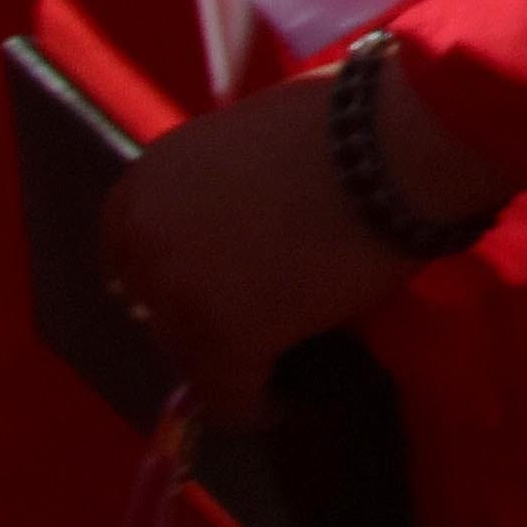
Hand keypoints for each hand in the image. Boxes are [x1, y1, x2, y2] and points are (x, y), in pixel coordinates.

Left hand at [92, 59, 490, 417]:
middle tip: (259, 315)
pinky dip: (256, 404)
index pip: (131, 260)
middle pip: (156, 310)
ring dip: (229, 359)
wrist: (395, 143)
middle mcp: (141, 244)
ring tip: (275, 361)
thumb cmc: (341, 123)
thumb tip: (235, 232)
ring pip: (190, 357)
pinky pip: (231, 397)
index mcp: (141, 188)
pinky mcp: (228, 339)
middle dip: (202, 316)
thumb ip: (217, 192)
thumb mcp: (246, 143)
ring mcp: (179, 295)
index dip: (180, 275)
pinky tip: (283, 403)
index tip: (221, 286)